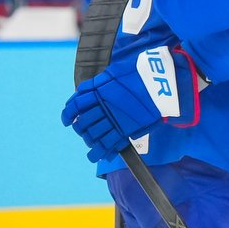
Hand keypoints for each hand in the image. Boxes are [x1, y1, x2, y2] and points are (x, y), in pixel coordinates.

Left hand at [59, 44, 200, 159]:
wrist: (161, 82)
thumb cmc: (140, 73)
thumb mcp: (114, 72)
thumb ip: (99, 82)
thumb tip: (85, 90)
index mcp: (99, 91)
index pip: (75, 105)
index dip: (68, 113)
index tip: (67, 119)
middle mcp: (103, 106)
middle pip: (82, 122)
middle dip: (80, 128)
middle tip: (82, 130)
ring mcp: (114, 119)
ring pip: (93, 135)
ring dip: (89, 141)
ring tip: (90, 144)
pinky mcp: (125, 129)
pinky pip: (108, 144)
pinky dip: (100, 152)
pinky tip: (97, 155)